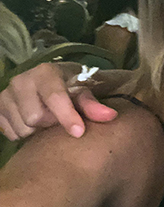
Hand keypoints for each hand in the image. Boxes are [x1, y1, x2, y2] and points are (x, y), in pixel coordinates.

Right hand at [0, 63, 116, 140]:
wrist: (47, 81)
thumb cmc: (69, 86)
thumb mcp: (82, 91)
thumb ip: (93, 105)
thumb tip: (110, 116)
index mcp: (45, 72)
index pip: (54, 97)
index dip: (66, 116)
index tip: (79, 132)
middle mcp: (21, 81)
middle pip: (36, 118)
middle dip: (51, 124)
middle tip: (61, 120)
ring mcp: (5, 95)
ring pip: (22, 129)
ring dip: (38, 131)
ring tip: (48, 121)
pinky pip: (11, 134)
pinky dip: (24, 134)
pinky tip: (34, 124)